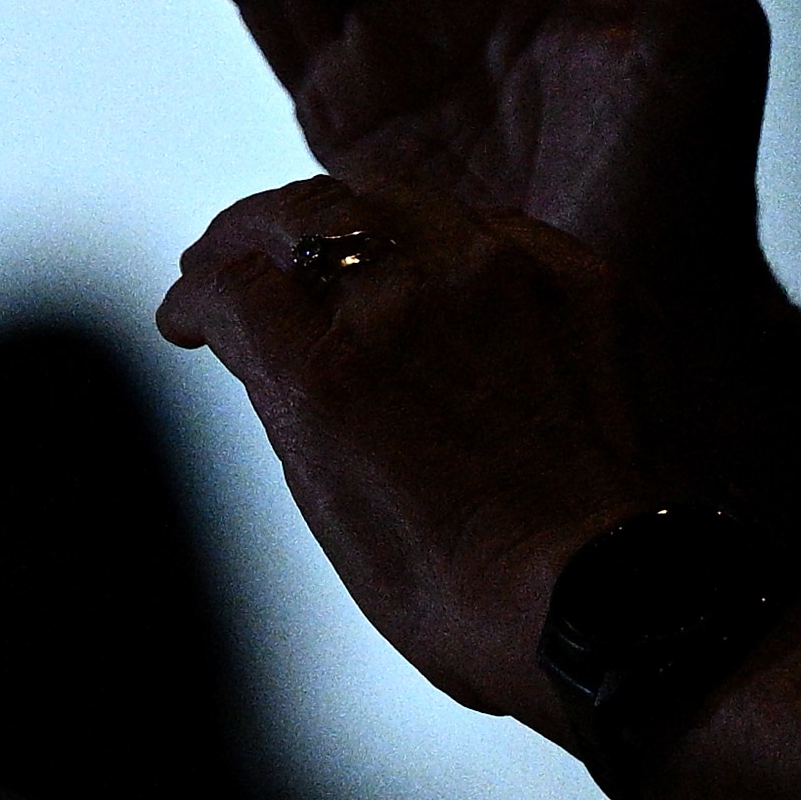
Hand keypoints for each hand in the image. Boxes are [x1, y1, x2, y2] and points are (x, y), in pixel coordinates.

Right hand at [157, 178, 665, 734]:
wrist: (610, 600)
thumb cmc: (464, 588)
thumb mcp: (330, 504)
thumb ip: (284, 396)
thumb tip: (247, 335)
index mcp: (327, 367)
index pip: (231, 282)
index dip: (197, 294)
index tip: (190, 310)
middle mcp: (407, 296)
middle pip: (300, 212)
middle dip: (252, 231)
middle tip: (236, 256)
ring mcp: (499, 273)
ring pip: (392, 199)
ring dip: (344, 222)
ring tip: (332, 252)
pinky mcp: (575, 274)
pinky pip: (490, 225)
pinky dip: (445, 244)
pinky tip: (442, 276)